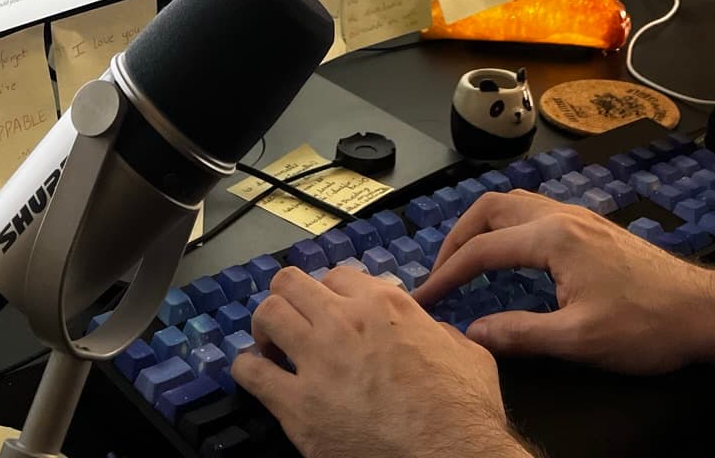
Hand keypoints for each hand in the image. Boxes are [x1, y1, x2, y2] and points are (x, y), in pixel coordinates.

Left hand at [235, 264, 528, 457]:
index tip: (329, 309)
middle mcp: (345, 323)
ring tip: (271, 345)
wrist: (450, 456)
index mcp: (386, 305)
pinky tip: (255, 375)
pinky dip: (247, 369)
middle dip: (288, 299)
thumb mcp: (467, 353)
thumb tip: (432, 331)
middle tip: (292, 320)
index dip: (330, 292)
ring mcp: (317, 362)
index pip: (337, 275)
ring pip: (266, 316)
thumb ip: (439, 331)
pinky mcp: (297, 406)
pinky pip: (251, 373)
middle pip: (290, 282)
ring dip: (265, 328)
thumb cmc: (463, 411)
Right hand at [413, 190, 712, 372]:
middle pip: (491, 208)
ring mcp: (580, 218)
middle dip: (457, 238)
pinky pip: (535, 213)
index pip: (483, 250)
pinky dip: (507, 228)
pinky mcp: (593, 229)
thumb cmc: (646, 325)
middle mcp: (563, 216)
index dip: (446, 274)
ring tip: (465, 261)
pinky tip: (509, 256)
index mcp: (553, 237)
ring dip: (482, 228)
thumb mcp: (578, 340)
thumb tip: (472, 331)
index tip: (424, 298)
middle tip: (439, 273)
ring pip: (514, 205)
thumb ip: (519, 334)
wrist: (703, 311)